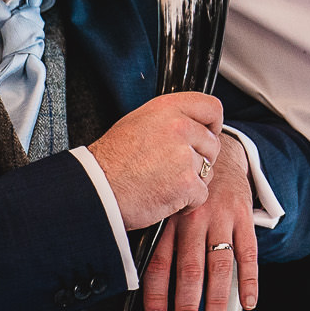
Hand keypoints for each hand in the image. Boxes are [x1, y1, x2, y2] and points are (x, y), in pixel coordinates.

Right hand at [86, 91, 225, 229]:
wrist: (96, 190)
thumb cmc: (112, 160)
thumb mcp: (138, 123)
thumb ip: (170, 119)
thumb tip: (194, 124)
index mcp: (168, 108)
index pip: (212, 107)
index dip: (213, 125)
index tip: (208, 135)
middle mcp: (179, 126)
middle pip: (213, 144)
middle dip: (199, 160)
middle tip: (172, 170)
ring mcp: (184, 155)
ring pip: (208, 171)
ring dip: (191, 182)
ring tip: (163, 183)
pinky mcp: (186, 182)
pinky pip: (201, 194)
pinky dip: (186, 202)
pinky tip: (164, 197)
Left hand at [143, 133, 257, 310]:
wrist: (221, 153)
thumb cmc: (188, 188)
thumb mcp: (165, 204)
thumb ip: (155, 235)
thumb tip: (133, 278)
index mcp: (169, 218)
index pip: (160, 263)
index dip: (157, 295)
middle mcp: (194, 218)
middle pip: (190, 268)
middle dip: (187, 305)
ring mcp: (221, 217)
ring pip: (219, 264)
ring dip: (217, 299)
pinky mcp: (244, 216)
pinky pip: (249, 251)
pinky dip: (250, 279)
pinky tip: (249, 302)